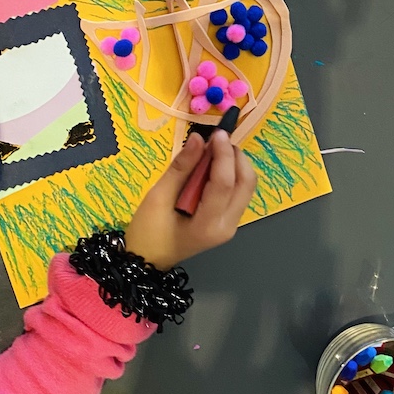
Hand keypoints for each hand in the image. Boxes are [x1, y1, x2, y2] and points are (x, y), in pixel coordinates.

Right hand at [123, 131, 256, 270]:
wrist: (147, 260)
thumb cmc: (148, 232)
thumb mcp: (158, 196)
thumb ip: (181, 167)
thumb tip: (198, 138)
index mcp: (208, 225)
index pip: (225, 184)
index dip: (223, 154)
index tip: (217, 133)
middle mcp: (226, 227)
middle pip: (245, 184)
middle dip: (235, 157)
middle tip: (217, 140)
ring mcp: (230, 226)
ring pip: (246, 187)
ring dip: (235, 164)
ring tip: (214, 151)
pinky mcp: (228, 222)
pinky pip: (239, 193)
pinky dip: (232, 175)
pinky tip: (213, 166)